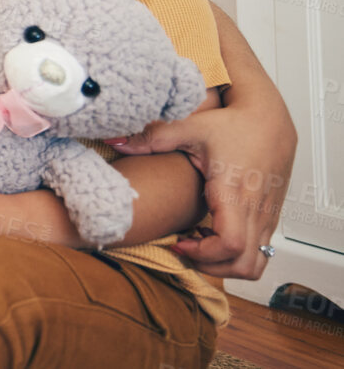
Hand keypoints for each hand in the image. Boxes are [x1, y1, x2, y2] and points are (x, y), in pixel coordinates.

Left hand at [107, 102, 293, 278]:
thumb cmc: (234, 124)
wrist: (270, 119)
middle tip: (183, 248)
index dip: (203, 254)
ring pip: (256, 263)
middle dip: (210, 266)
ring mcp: (267, 216)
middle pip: (243, 265)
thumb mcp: (190, 127)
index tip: (178, 243)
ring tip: (199, 242)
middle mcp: (256, 209)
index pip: (230, 244)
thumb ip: (152, 136)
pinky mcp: (270, 217)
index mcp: (235, 192)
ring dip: (226, 264)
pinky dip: (237, 254)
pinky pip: (260, 251)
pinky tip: (213, 231)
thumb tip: (114, 139)